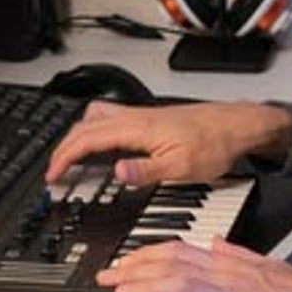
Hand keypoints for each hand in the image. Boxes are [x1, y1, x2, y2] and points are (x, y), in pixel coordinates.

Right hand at [46, 99, 291, 185]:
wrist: (237, 126)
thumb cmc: (214, 143)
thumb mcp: (181, 166)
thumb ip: (145, 170)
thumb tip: (116, 173)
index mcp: (138, 127)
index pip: (89, 138)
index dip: (65, 157)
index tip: (53, 175)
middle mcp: (138, 117)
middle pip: (87, 124)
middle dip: (66, 146)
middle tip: (56, 170)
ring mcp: (144, 116)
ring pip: (99, 117)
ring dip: (80, 135)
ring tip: (73, 158)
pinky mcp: (153, 120)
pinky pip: (114, 120)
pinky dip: (98, 133)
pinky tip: (105, 148)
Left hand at [97, 236, 291, 291]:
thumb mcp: (261, 261)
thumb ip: (234, 251)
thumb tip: (215, 240)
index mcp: (227, 260)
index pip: (179, 248)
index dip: (147, 252)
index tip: (124, 259)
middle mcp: (225, 273)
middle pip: (173, 263)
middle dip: (137, 268)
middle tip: (108, 276)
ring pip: (183, 286)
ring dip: (149, 288)